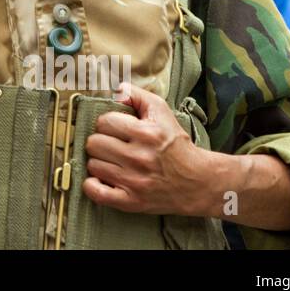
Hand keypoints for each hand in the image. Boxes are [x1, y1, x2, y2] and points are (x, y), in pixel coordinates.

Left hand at [82, 82, 210, 214]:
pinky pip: (95, 191)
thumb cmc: (175, 145)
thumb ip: (137, 95)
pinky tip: (102, 178)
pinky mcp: (131, 202)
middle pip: (94, 143)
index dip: (108, 123)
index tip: (117, 129)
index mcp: (146, 134)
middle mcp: (139, 158)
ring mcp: (134, 182)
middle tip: (113, 145)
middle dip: (101, 141)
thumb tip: (116, 88)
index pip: (104, 122)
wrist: (197, 182)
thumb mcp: (162, 112)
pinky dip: (92, 185)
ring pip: (92, 164)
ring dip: (99, 162)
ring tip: (113, 161)